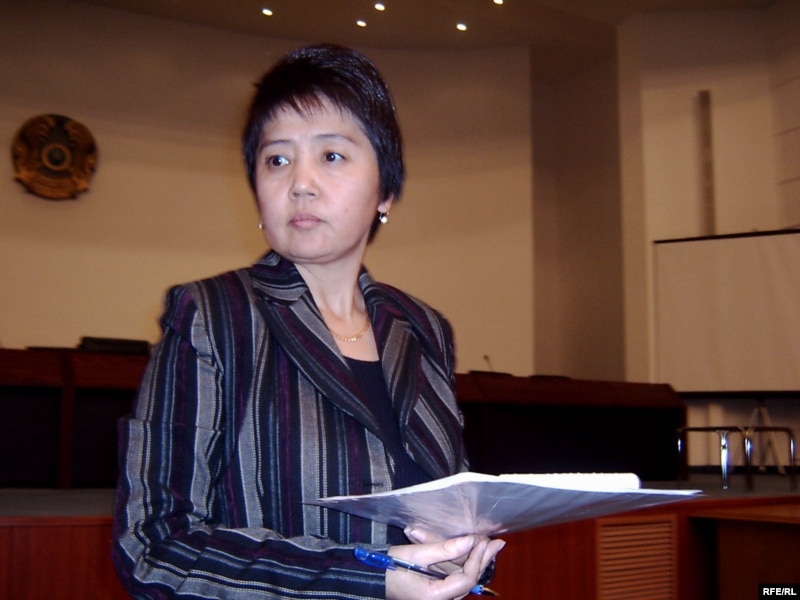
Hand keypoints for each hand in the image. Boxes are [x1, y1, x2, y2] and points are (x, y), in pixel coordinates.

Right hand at [384, 534, 505, 599]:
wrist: (369, 577)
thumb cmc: (387, 566)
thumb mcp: (415, 553)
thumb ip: (444, 548)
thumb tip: (471, 540)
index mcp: (434, 596)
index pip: (465, 579)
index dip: (476, 559)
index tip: (482, 541)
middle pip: (468, 581)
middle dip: (482, 560)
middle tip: (496, 543)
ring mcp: (438, 597)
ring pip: (463, 579)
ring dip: (473, 560)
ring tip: (487, 544)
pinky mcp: (435, 590)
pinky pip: (453, 577)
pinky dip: (460, 563)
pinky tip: (468, 549)